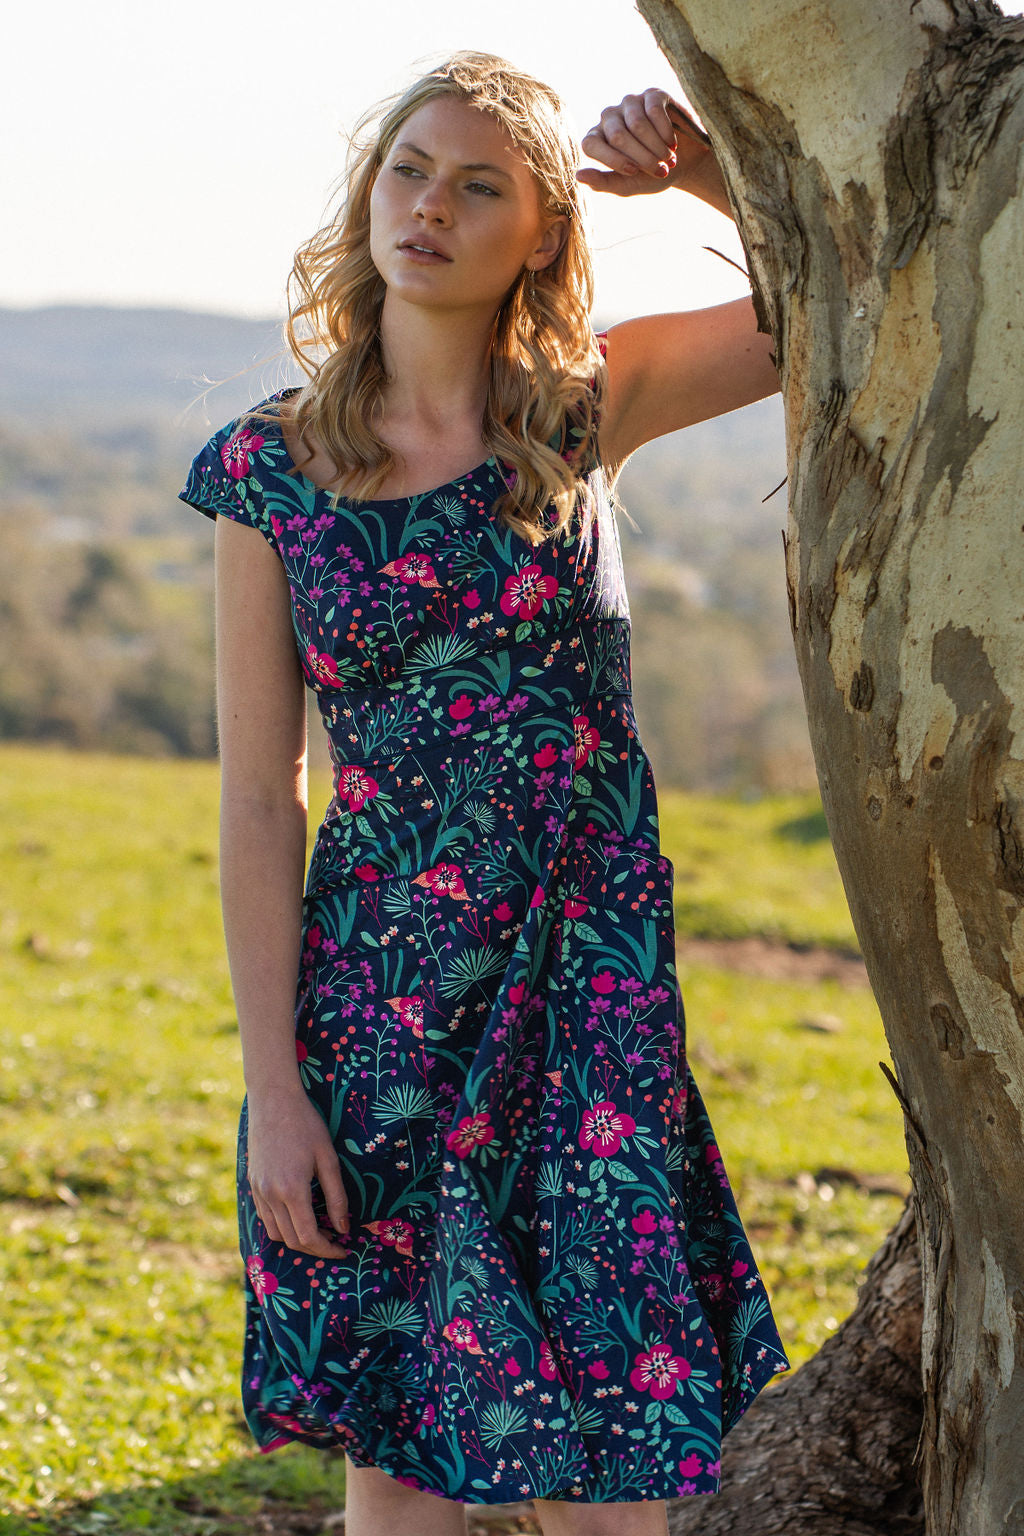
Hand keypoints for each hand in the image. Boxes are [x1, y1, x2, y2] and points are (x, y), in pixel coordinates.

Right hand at [245, 1084, 351, 1258]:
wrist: (273, 1101)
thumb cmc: (306, 1125)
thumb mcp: (328, 1159)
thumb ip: (337, 1196)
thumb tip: (344, 1228)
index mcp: (292, 1190)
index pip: (308, 1237)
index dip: (327, 1250)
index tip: (343, 1249)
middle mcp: (271, 1195)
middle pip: (291, 1240)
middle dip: (315, 1248)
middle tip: (335, 1242)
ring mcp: (258, 1191)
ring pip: (276, 1233)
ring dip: (297, 1239)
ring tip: (319, 1230)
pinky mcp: (252, 1184)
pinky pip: (266, 1218)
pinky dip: (282, 1226)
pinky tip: (299, 1215)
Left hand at [577, 87, 713, 198]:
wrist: (685, 164)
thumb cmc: (651, 176)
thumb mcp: (627, 185)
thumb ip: (603, 183)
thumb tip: (578, 176)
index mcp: (597, 139)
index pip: (590, 144)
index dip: (612, 160)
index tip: (634, 172)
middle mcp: (609, 117)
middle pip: (617, 136)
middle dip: (642, 158)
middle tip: (659, 170)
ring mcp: (630, 103)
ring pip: (637, 124)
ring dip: (656, 147)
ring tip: (668, 158)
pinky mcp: (652, 94)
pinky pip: (654, 111)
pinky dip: (665, 132)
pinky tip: (672, 143)